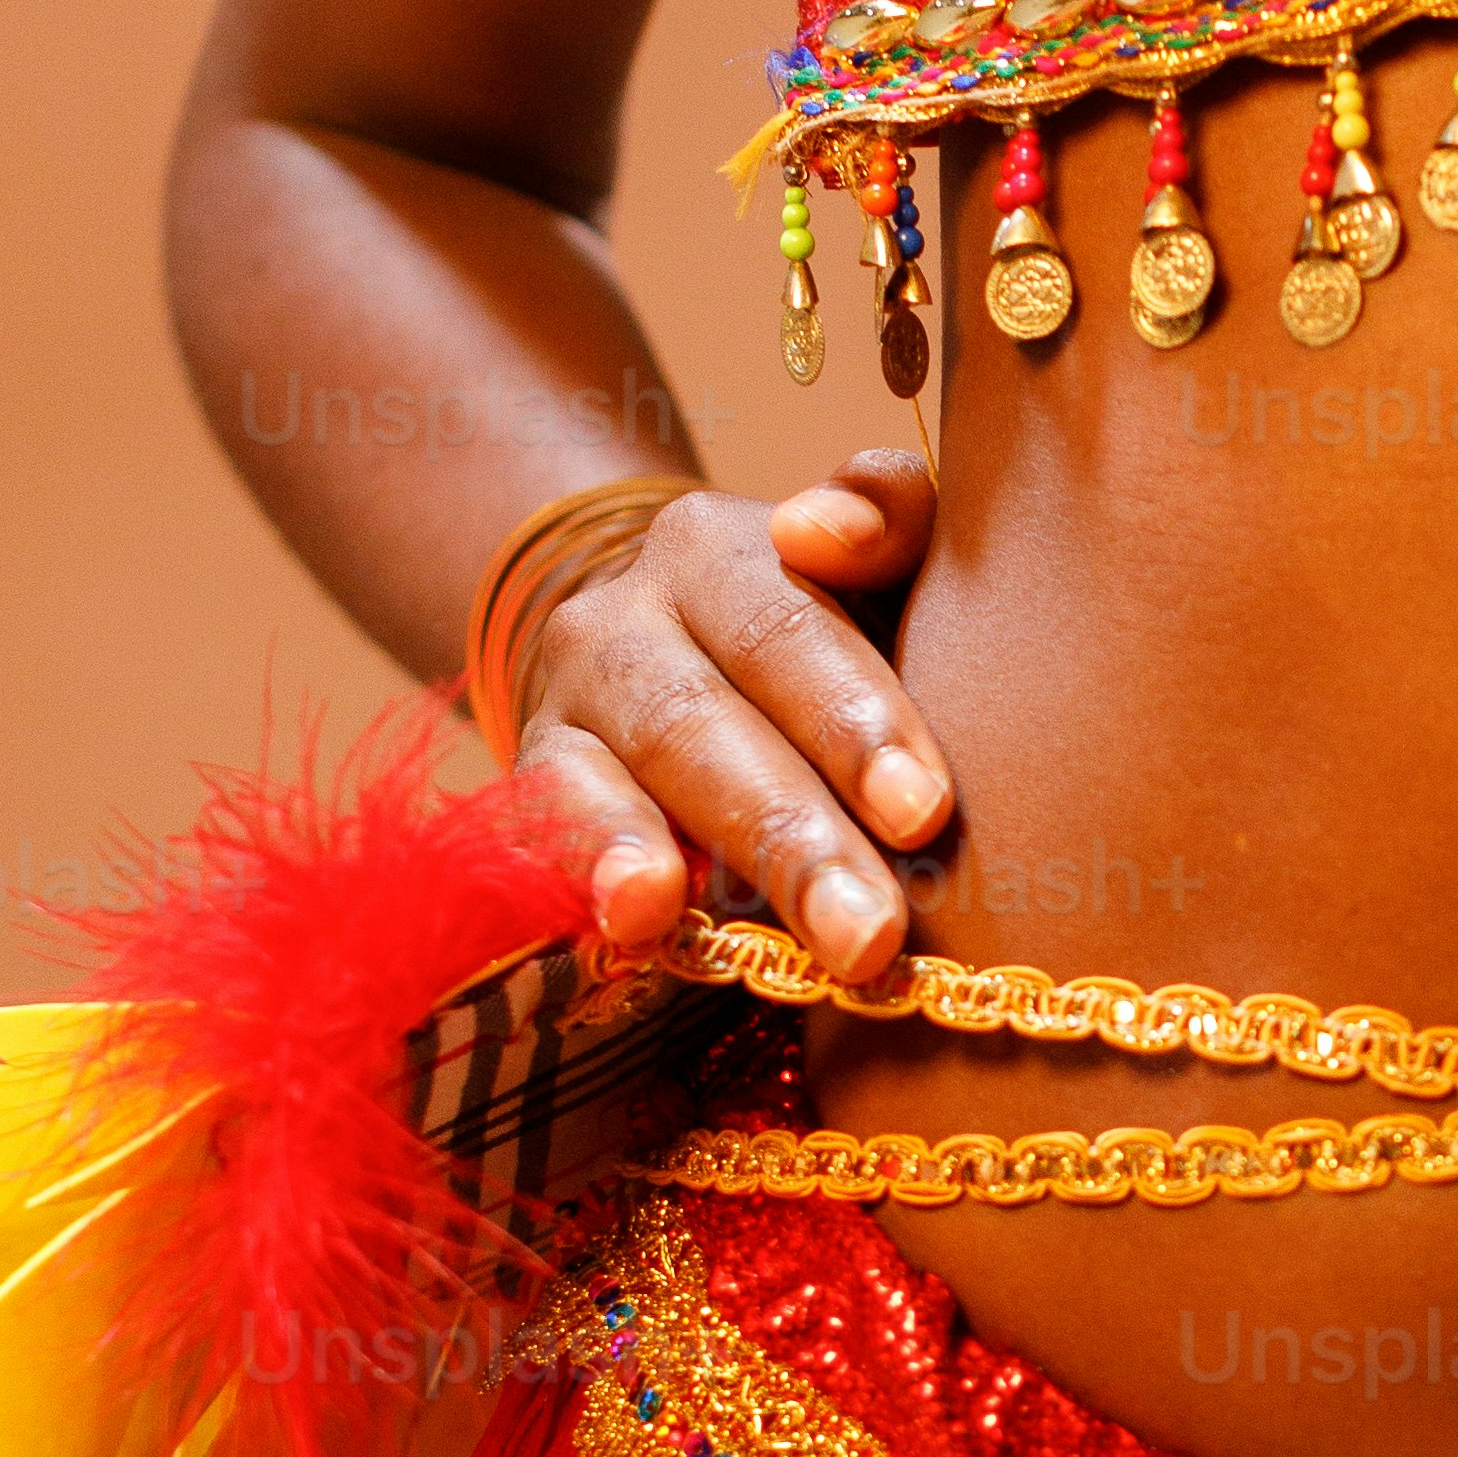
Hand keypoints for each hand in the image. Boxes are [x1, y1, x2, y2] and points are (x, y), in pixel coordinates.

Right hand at [506, 455, 954, 983]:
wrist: (659, 644)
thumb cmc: (815, 627)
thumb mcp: (867, 566)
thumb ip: (888, 520)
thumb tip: (823, 527)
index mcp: (721, 548)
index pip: (786, 628)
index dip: (853, 719)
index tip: (923, 812)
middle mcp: (629, 610)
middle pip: (710, 720)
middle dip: (795, 833)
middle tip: (872, 932)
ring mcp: (572, 695)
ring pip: (639, 773)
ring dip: (700, 863)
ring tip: (751, 936)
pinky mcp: (534, 772)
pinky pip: (551, 816)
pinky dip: (596, 865)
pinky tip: (637, 918)